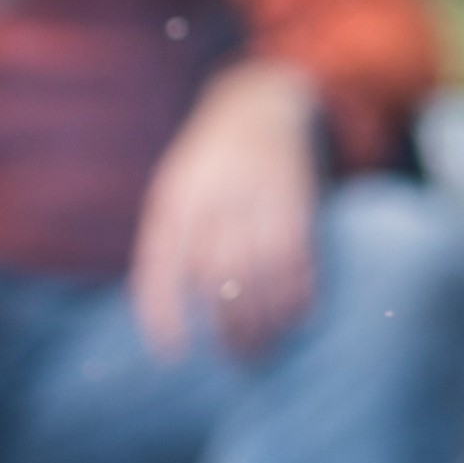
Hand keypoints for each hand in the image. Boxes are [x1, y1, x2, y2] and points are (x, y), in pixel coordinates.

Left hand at [130, 62, 321, 358]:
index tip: (174, 354)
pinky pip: (299, 256)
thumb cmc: (208, 164)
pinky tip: (298, 314)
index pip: (164, 265)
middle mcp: (215, 197)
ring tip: (267, 347)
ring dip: (267, 319)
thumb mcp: (173, 189)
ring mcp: (258, 196)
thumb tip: (163, 317)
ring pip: (262, 272)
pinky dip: (300, 292)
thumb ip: (165, 244)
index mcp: (176, 197)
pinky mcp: (297, 199)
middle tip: (238, 359)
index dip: (164, 314)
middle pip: (219, 276)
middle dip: (230, 327)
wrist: (259, 104)